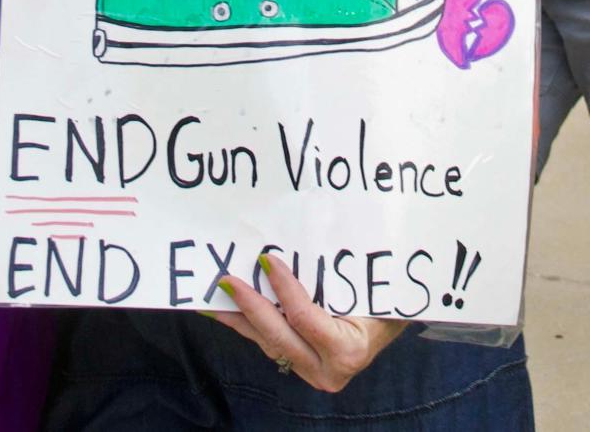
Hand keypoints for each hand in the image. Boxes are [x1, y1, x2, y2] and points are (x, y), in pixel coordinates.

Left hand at [206, 254, 405, 392]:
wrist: (389, 327)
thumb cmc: (383, 303)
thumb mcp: (368, 290)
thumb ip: (339, 275)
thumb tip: (308, 232)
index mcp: (347, 350)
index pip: (306, 319)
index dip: (284, 289)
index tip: (266, 260)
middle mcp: (326, 369)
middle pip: (279, 337)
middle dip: (249, 307)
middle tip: (226, 281)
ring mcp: (310, 370)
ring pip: (268, 343)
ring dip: (239, 319)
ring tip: (214, 298)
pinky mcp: (299, 364)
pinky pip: (269, 344)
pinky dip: (248, 325)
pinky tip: (228, 310)